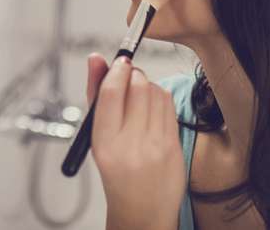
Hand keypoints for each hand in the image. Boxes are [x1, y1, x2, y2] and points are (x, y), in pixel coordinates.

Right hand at [87, 53, 184, 229]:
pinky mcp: (174, 147)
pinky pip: (170, 106)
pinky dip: (160, 97)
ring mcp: (156, 147)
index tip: (119, 61)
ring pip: (156, 93)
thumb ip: (95, 95)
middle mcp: (130, 145)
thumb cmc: (115, 171)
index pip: (112, 93)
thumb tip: (96, 59)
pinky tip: (152, 107)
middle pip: (138, 88)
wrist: (141, 211)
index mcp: (104, 143)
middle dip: (134, 74)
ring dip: (147, 84)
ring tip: (139, 94)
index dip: (117, 70)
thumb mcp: (96, 137)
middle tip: (129, 75)